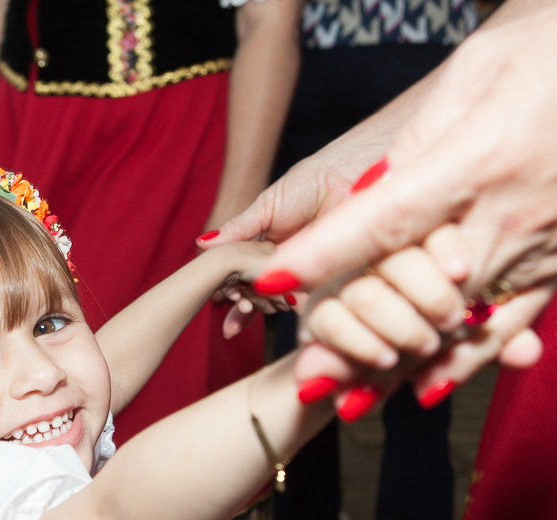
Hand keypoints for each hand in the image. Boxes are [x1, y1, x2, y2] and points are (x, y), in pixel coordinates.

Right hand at [198, 127, 393, 336]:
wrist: (356, 172)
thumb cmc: (314, 180)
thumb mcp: (267, 206)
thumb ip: (238, 229)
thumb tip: (201, 244)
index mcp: (272, 252)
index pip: (246, 280)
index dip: (231, 296)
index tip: (218, 303)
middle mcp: (292, 267)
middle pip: (262, 299)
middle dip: (244, 309)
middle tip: (233, 304)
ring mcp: (314, 277)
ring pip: (284, 305)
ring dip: (265, 309)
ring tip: (250, 305)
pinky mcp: (337, 282)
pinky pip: (315, 304)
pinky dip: (298, 308)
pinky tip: (282, 304)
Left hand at [259, 0, 556, 406]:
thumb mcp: (476, 72)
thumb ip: (417, 141)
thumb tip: (366, 194)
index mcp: (479, 157)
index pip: (385, 218)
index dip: (324, 256)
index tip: (273, 283)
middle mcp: (510, 213)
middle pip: (414, 292)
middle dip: (354, 336)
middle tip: (304, 375)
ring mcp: (542, 244)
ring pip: (458, 322)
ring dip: (399, 365)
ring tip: (346, 403)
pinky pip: (512, 325)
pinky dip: (466, 362)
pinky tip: (426, 389)